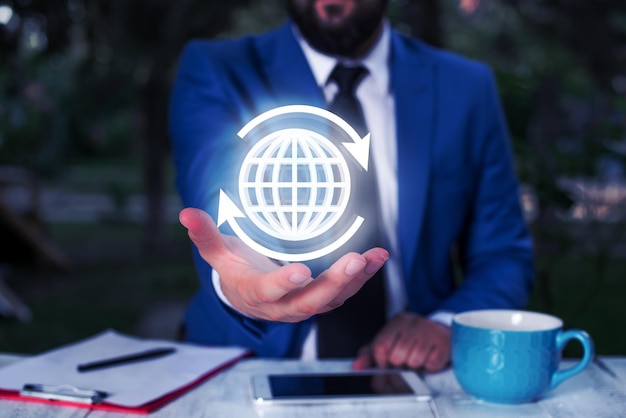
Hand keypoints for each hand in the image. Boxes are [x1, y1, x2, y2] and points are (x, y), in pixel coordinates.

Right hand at [179, 207, 388, 321]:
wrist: (249, 298)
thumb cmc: (235, 270)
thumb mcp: (218, 253)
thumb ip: (204, 235)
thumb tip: (185, 213)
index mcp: (257, 294)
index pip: (269, 292)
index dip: (284, 283)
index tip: (301, 271)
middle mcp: (283, 307)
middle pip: (310, 301)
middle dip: (334, 282)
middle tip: (353, 260)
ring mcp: (305, 305)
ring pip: (333, 299)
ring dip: (356, 279)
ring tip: (376, 257)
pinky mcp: (321, 300)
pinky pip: (344, 293)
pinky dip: (362, 276)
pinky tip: (378, 258)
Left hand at [353, 312, 450, 371]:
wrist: (443, 335)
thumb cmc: (413, 341)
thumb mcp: (391, 342)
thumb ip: (371, 354)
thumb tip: (357, 366)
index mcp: (398, 321)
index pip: (380, 346)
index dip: (381, 362)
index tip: (386, 366)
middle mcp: (414, 322)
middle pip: (396, 356)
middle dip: (400, 365)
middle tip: (406, 362)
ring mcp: (430, 331)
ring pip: (413, 362)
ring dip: (415, 367)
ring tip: (419, 359)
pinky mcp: (444, 343)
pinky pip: (431, 365)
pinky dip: (429, 368)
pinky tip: (430, 359)